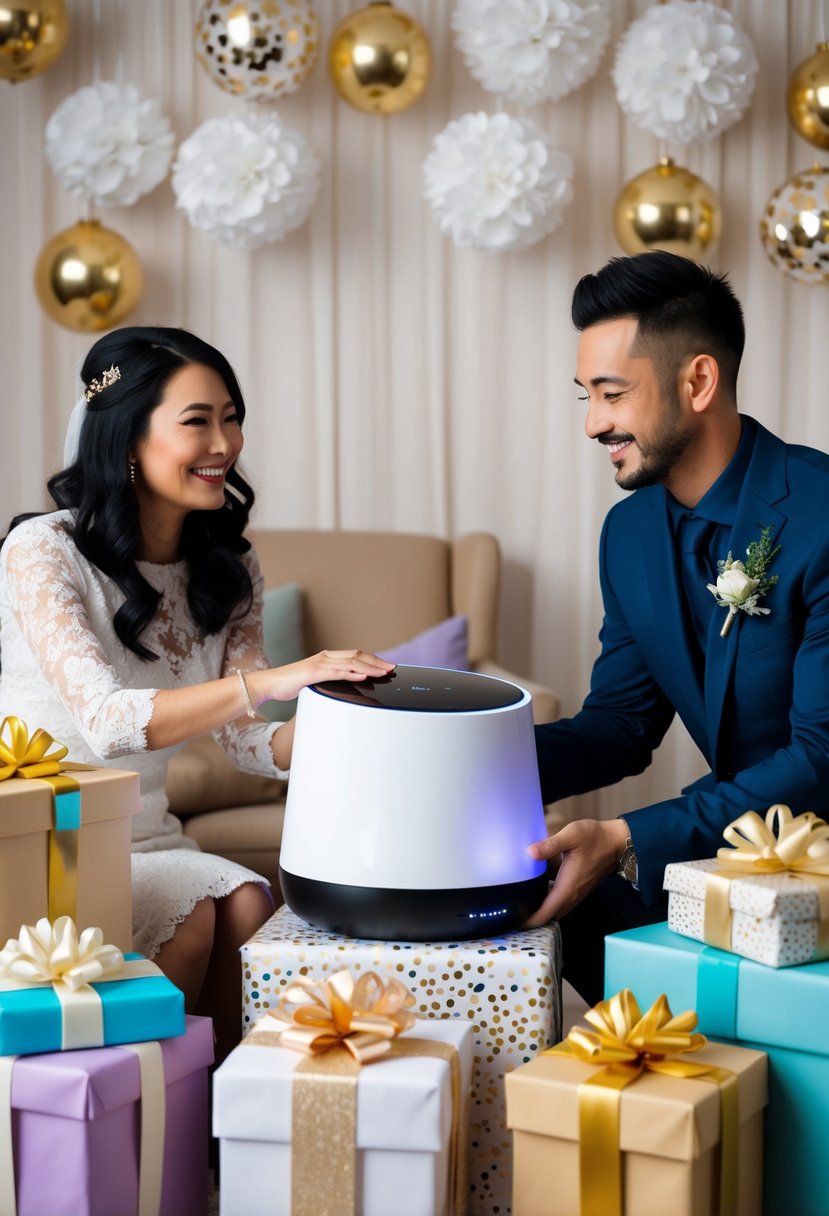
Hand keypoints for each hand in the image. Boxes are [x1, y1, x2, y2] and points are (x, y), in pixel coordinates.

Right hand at [260, 650, 394, 703]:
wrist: (268, 684)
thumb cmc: (288, 683)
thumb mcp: (314, 681)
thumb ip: (328, 680)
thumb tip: (343, 686)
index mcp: (326, 658)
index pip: (355, 655)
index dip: (372, 659)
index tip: (386, 666)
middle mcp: (325, 658)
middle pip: (357, 656)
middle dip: (376, 662)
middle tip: (392, 668)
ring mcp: (319, 664)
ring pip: (350, 663)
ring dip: (369, 667)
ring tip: (383, 672)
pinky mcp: (313, 674)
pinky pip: (336, 673)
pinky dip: (351, 674)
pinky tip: (363, 677)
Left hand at [522, 818, 628, 927]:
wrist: (617, 842)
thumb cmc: (596, 837)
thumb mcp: (571, 835)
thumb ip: (550, 845)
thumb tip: (530, 852)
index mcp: (568, 886)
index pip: (545, 913)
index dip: (529, 921)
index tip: (513, 922)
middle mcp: (572, 895)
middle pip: (549, 916)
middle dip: (531, 919)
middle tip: (511, 913)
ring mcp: (577, 893)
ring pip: (555, 910)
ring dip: (540, 910)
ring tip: (521, 903)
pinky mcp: (578, 888)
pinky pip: (561, 901)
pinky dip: (548, 901)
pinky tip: (538, 887)